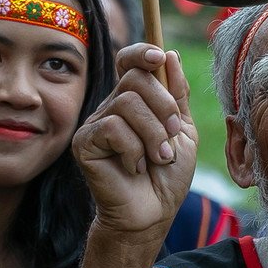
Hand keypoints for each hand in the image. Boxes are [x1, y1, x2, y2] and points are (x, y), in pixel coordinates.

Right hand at [72, 45, 197, 234]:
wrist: (152, 214)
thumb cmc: (167, 176)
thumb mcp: (182, 131)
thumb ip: (178, 95)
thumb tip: (170, 55)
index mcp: (135, 100)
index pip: (128, 62)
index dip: (141, 53)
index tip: (159, 58)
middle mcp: (111, 107)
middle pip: (135, 78)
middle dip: (164, 106)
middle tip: (172, 136)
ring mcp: (95, 124)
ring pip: (127, 103)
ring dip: (154, 134)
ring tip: (158, 158)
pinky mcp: (84, 143)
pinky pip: (113, 129)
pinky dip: (134, 150)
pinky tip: (135, 168)